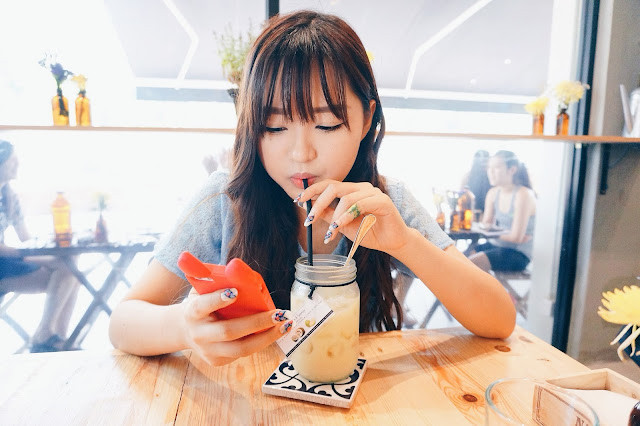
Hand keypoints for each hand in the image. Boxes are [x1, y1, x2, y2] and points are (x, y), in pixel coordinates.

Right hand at [181, 287, 291, 365]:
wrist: (183, 330)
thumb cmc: (201, 304)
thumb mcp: (202, 291)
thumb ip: (217, 282)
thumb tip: (242, 270)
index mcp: (192, 312)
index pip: (202, 306)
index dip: (217, 299)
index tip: (235, 292)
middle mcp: (198, 334)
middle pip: (228, 331)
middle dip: (257, 322)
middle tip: (279, 313)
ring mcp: (207, 351)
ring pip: (240, 349)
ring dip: (267, 337)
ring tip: (286, 325)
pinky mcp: (217, 361)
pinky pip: (243, 353)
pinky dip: (262, 342)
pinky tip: (276, 331)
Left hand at [296, 180, 411, 253]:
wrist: (391, 242)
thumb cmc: (369, 232)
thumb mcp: (342, 225)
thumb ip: (328, 215)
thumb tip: (309, 209)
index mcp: (352, 190)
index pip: (328, 184)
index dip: (312, 191)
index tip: (298, 200)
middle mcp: (362, 188)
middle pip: (334, 186)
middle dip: (318, 203)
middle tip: (310, 220)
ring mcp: (373, 192)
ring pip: (346, 197)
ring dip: (334, 216)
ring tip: (330, 233)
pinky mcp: (382, 201)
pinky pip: (359, 205)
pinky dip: (346, 216)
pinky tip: (339, 226)